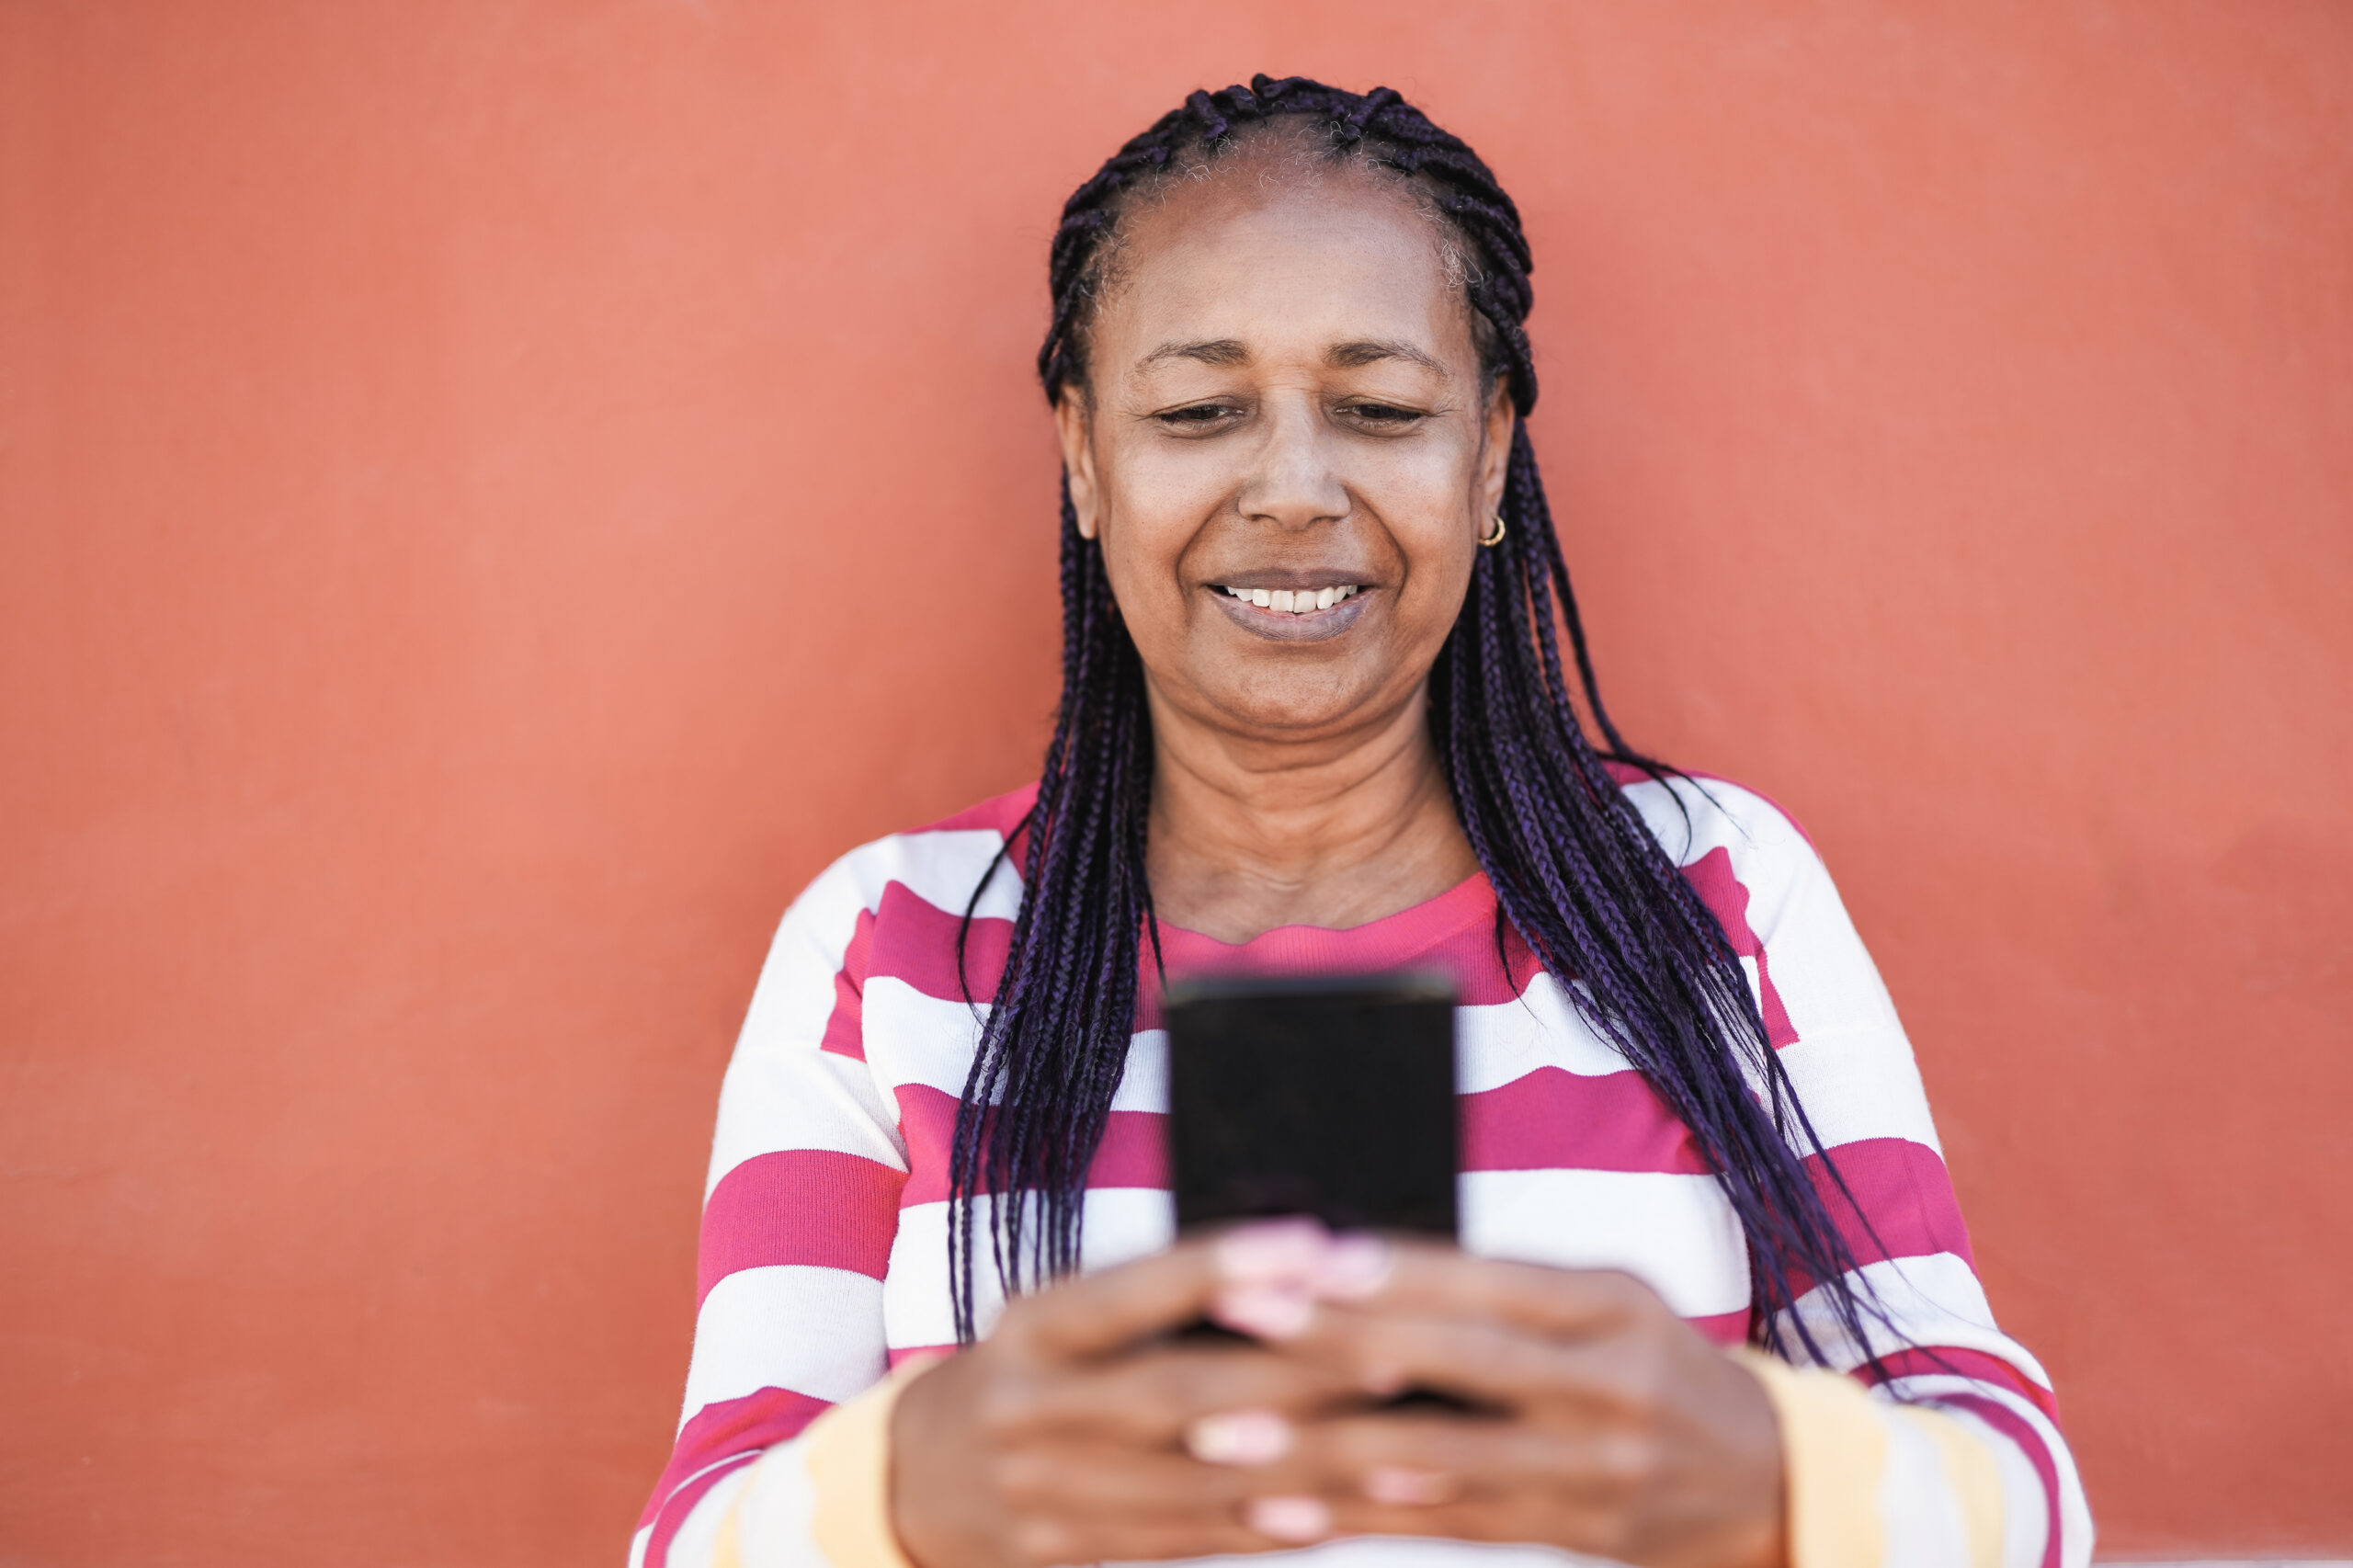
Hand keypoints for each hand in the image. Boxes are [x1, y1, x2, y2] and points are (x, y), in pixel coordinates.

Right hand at [889, 1230, 1379, 1567]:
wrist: (917, 1477)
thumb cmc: (1034, 1368)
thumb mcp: (1067, 1315)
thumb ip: (1160, 1298)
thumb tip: (1301, 1261)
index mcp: (1034, 1324)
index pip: (1131, 1290)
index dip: (1220, 1268)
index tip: (1313, 1245)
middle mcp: (1032, 1404)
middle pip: (1172, 1392)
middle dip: (1289, 1375)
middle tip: (1392, 1354)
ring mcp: (1044, 1488)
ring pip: (1189, 1478)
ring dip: (1299, 1464)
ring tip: (1393, 1445)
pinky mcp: (1066, 1552)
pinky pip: (1179, 1539)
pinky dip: (1257, 1525)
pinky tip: (1330, 1513)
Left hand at [1199, 1233, 1787, 1567]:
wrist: (1768, 1482)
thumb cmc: (1656, 1364)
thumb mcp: (1609, 1299)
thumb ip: (1506, 1288)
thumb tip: (1360, 1262)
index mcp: (1609, 1305)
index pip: (1484, 1280)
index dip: (1387, 1271)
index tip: (1297, 1257)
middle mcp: (1605, 1384)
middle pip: (1455, 1360)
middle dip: (1334, 1341)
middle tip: (1237, 1321)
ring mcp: (1589, 1469)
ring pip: (1437, 1456)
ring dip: (1321, 1446)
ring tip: (1226, 1434)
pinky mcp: (1569, 1533)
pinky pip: (1446, 1527)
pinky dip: (1357, 1517)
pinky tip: (1280, 1511)